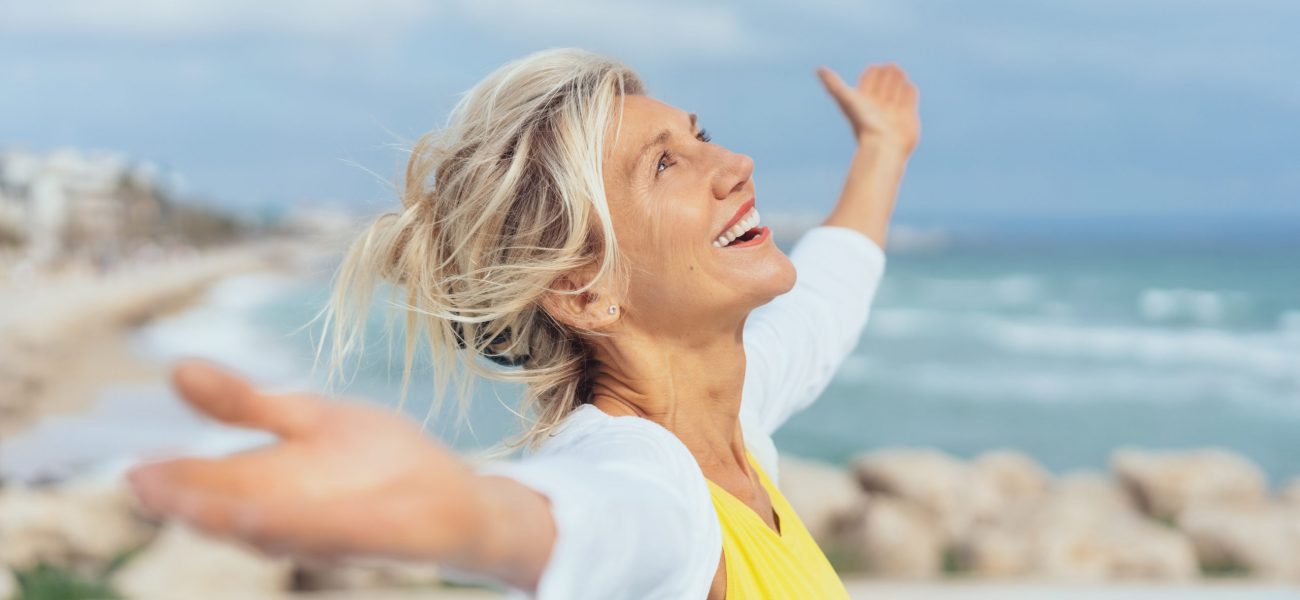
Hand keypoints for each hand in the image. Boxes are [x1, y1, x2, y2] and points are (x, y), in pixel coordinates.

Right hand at [126, 360, 483, 563]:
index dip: (173, 481)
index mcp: (269, 483)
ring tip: (192, 506)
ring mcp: (329, 530)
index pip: (209, 482)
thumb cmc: (378, 460)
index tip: (136, 473)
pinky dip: (296, 528)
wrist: (456, 495)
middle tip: (147, 489)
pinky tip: (263, 520)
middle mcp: (289, 514)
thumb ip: (246, 403)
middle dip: (191, 503)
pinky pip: (329, 534)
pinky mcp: (373, 536)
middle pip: (229, 512)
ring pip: (272, 531)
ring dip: (232, 520)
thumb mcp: (308, 416)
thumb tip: (176, 368)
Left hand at [816, 62, 919, 154]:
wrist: (884, 147)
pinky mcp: (907, 117)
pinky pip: (908, 101)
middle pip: (882, 87)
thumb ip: (834, 84)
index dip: (871, 75)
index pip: (867, 84)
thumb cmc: (864, 125)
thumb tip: (818, 69)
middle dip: (886, 75)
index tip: (873, 68)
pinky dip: (908, 92)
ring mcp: (893, 112)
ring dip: (897, 81)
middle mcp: (877, 107)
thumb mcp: (847, 100)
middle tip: (890, 66)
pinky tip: (909, 86)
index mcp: (863, 103)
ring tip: (899, 71)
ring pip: (895, 92)